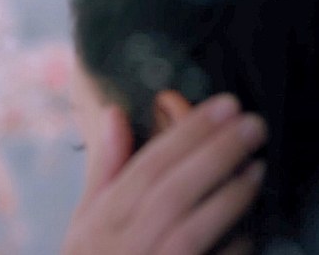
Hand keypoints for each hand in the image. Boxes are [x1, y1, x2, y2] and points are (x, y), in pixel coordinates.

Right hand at [62, 94, 266, 254]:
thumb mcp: (87, 216)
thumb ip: (104, 166)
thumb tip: (115, 112)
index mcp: (100, 217)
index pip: (146, 166)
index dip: (186, 133)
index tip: (222, 105)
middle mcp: (123, 242)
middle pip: (171, 190)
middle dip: (214, 152)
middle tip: (252, 122)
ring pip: (191, 227)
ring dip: (228, 193)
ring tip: (258, 164)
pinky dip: (232, 244)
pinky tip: (252, 223)